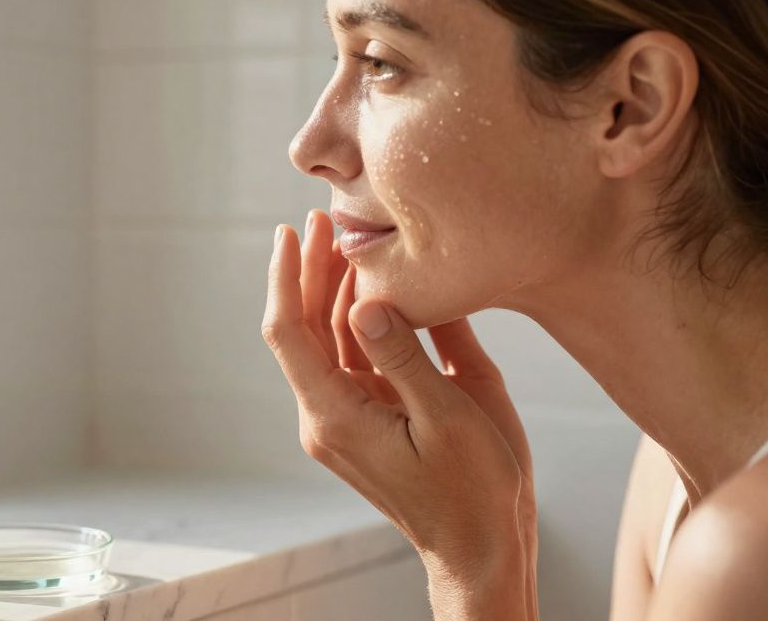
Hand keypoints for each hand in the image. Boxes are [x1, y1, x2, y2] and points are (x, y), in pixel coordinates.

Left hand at [261, 209, 537, 617]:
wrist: (481, 550)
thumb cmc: (474, 491)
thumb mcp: (450, 416)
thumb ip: (406, 356)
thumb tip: (364, 300)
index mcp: (335, 416)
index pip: (288, 333)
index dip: (286, 277)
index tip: (292, 231)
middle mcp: (327, 415)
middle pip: (304, 329)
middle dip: (312, 270)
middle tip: (327, 217)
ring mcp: (344, 418)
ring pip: (329, 340)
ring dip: (336, 289)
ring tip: (352, 238)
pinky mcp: (367, 419)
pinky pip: (356, 358)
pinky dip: (363, 318)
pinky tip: (379, 284)